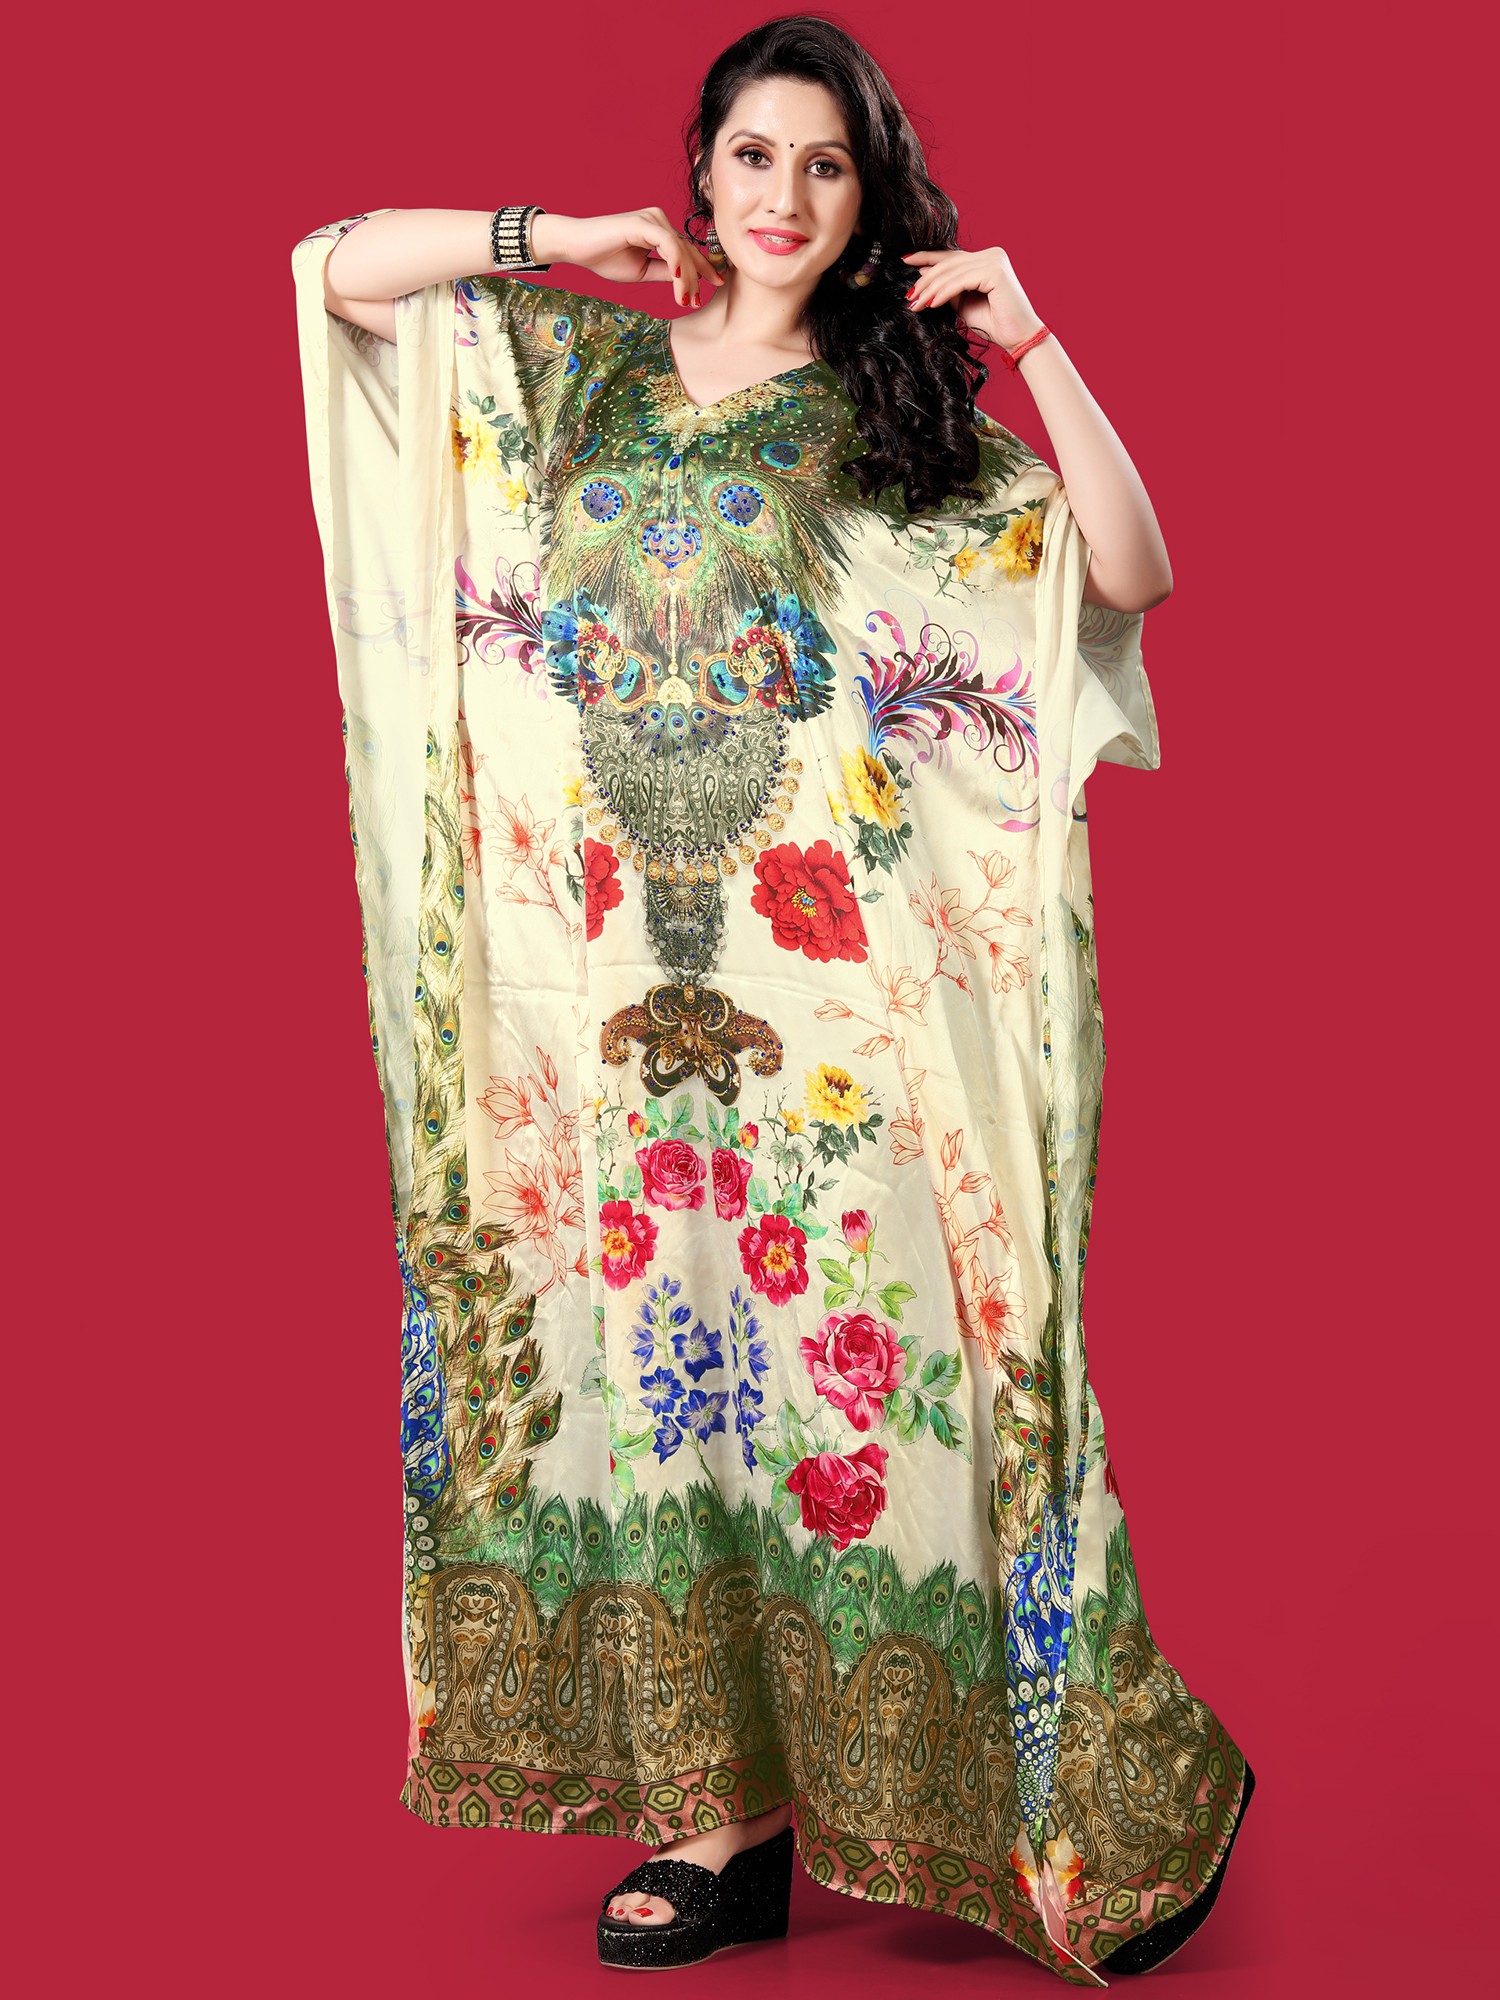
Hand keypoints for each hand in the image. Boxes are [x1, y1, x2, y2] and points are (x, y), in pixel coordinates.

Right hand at [531, 209, 721, 308]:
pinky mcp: (643, 223)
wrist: (576, 247)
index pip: (687, 252)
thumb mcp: (642, 272)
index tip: (711, 290)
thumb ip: (665, 273)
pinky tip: (678, 279)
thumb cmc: (604, 258)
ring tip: (685, 299)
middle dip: (696, 278)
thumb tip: (686, 281)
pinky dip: (676, 262)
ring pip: (680, 250)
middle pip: (688, 251)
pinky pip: (667, 244)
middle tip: (697, 301)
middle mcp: (659, 220)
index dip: (700, 272)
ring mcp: (652, 219)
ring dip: (686, 277)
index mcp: (660, 231)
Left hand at [901, 247, 1044, 351]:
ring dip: (930, 289)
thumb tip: (923, 273)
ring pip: (952, 272)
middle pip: (949, 263)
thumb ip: (947, 288)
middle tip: (908, 296)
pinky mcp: (995, 271)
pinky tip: (930, 304)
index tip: (905, 261)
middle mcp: (992, 254)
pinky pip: (961, 281)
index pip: (951, 256)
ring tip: (915, 304)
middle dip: (925, 280)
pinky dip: (943, 293)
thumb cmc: (995, 324)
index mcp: (986, 259)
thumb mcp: (963, 303)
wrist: (1018, 338)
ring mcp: (995, 260)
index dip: (927, 258)